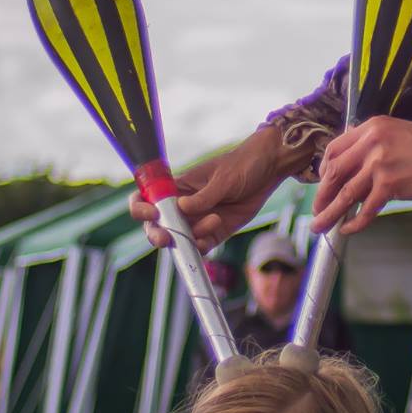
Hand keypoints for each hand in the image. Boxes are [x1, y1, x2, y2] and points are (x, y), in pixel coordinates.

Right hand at [129, 126, 295, 253]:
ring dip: (188, 239)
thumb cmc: (242, 164)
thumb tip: (181, 208)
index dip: (141, 208)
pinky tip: (208, 240)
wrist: (270, 169)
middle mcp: (183, 205)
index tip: (152, 213)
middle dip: (156, 234)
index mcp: (177, 187)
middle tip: (166, 238)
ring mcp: (199, 220)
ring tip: (214, 221)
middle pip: (157, 225)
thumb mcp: (223, 178)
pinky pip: (202, 246)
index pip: (146, 197)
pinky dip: (201, 248)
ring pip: (179, 239)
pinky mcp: (216, 231)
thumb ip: (204, 196)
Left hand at [310, 118, 411, 235]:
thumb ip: (374, 147)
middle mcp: (371, 142)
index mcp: (371, 127)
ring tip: (320, 226)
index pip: (334, 149)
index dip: (324, 170)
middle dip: (321, 194)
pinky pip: (365, 208)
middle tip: (316, 210)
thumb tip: (355, 172)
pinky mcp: (390, 184)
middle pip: (334, 172)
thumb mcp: (398, 135)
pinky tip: (348, 229)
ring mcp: (379, 163)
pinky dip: (355, 222)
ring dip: (329, 213)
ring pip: (344, 193)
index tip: (323, 184)